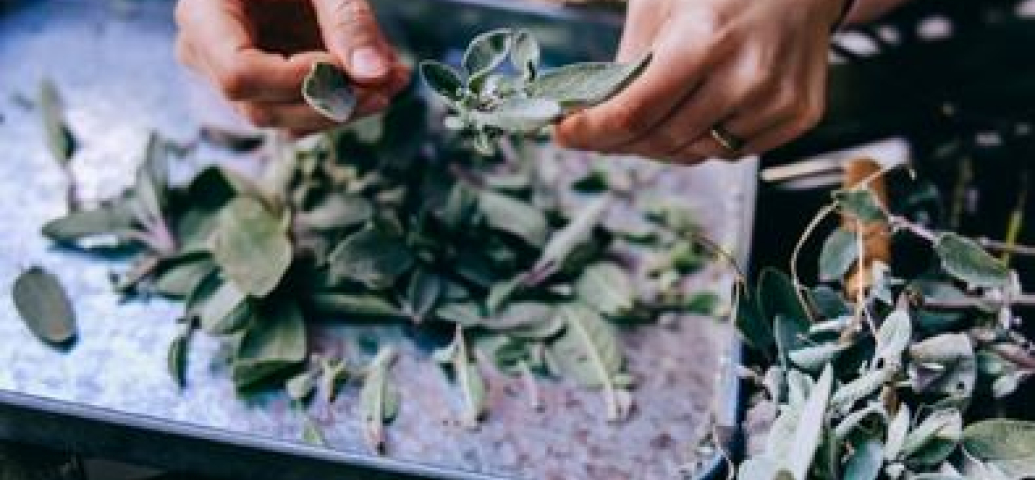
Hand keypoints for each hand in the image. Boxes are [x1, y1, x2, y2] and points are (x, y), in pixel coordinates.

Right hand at [175, 0, 409, 135]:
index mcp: (203, 16)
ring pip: (282, 119)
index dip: (297, 80)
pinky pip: (295, 113)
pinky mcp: (260, 85)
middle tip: (387, 83)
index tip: (345, 64)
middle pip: (262, 109)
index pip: (239, 75)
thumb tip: (377, 73)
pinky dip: (340, 103)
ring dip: (344, 108)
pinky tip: (379, 82)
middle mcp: (206, 54)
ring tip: (392, 79)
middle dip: (331, 103)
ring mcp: (229, 75)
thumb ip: (348, 19)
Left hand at [555, 0, 842, 163]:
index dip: (591, 131)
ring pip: (695, 153)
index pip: (634, 113)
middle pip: (660, 140)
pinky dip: (705, 140)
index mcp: (705, 39)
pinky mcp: (799, 114)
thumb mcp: (662, 2)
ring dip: (660, 143)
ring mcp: (778, 100)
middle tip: (595, 131)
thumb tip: (590, 111)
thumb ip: (628, 59)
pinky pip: (733, 152)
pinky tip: (699, 111)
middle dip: (618, 140)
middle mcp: (747, 75)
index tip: (562, 134)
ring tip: (650, 117)